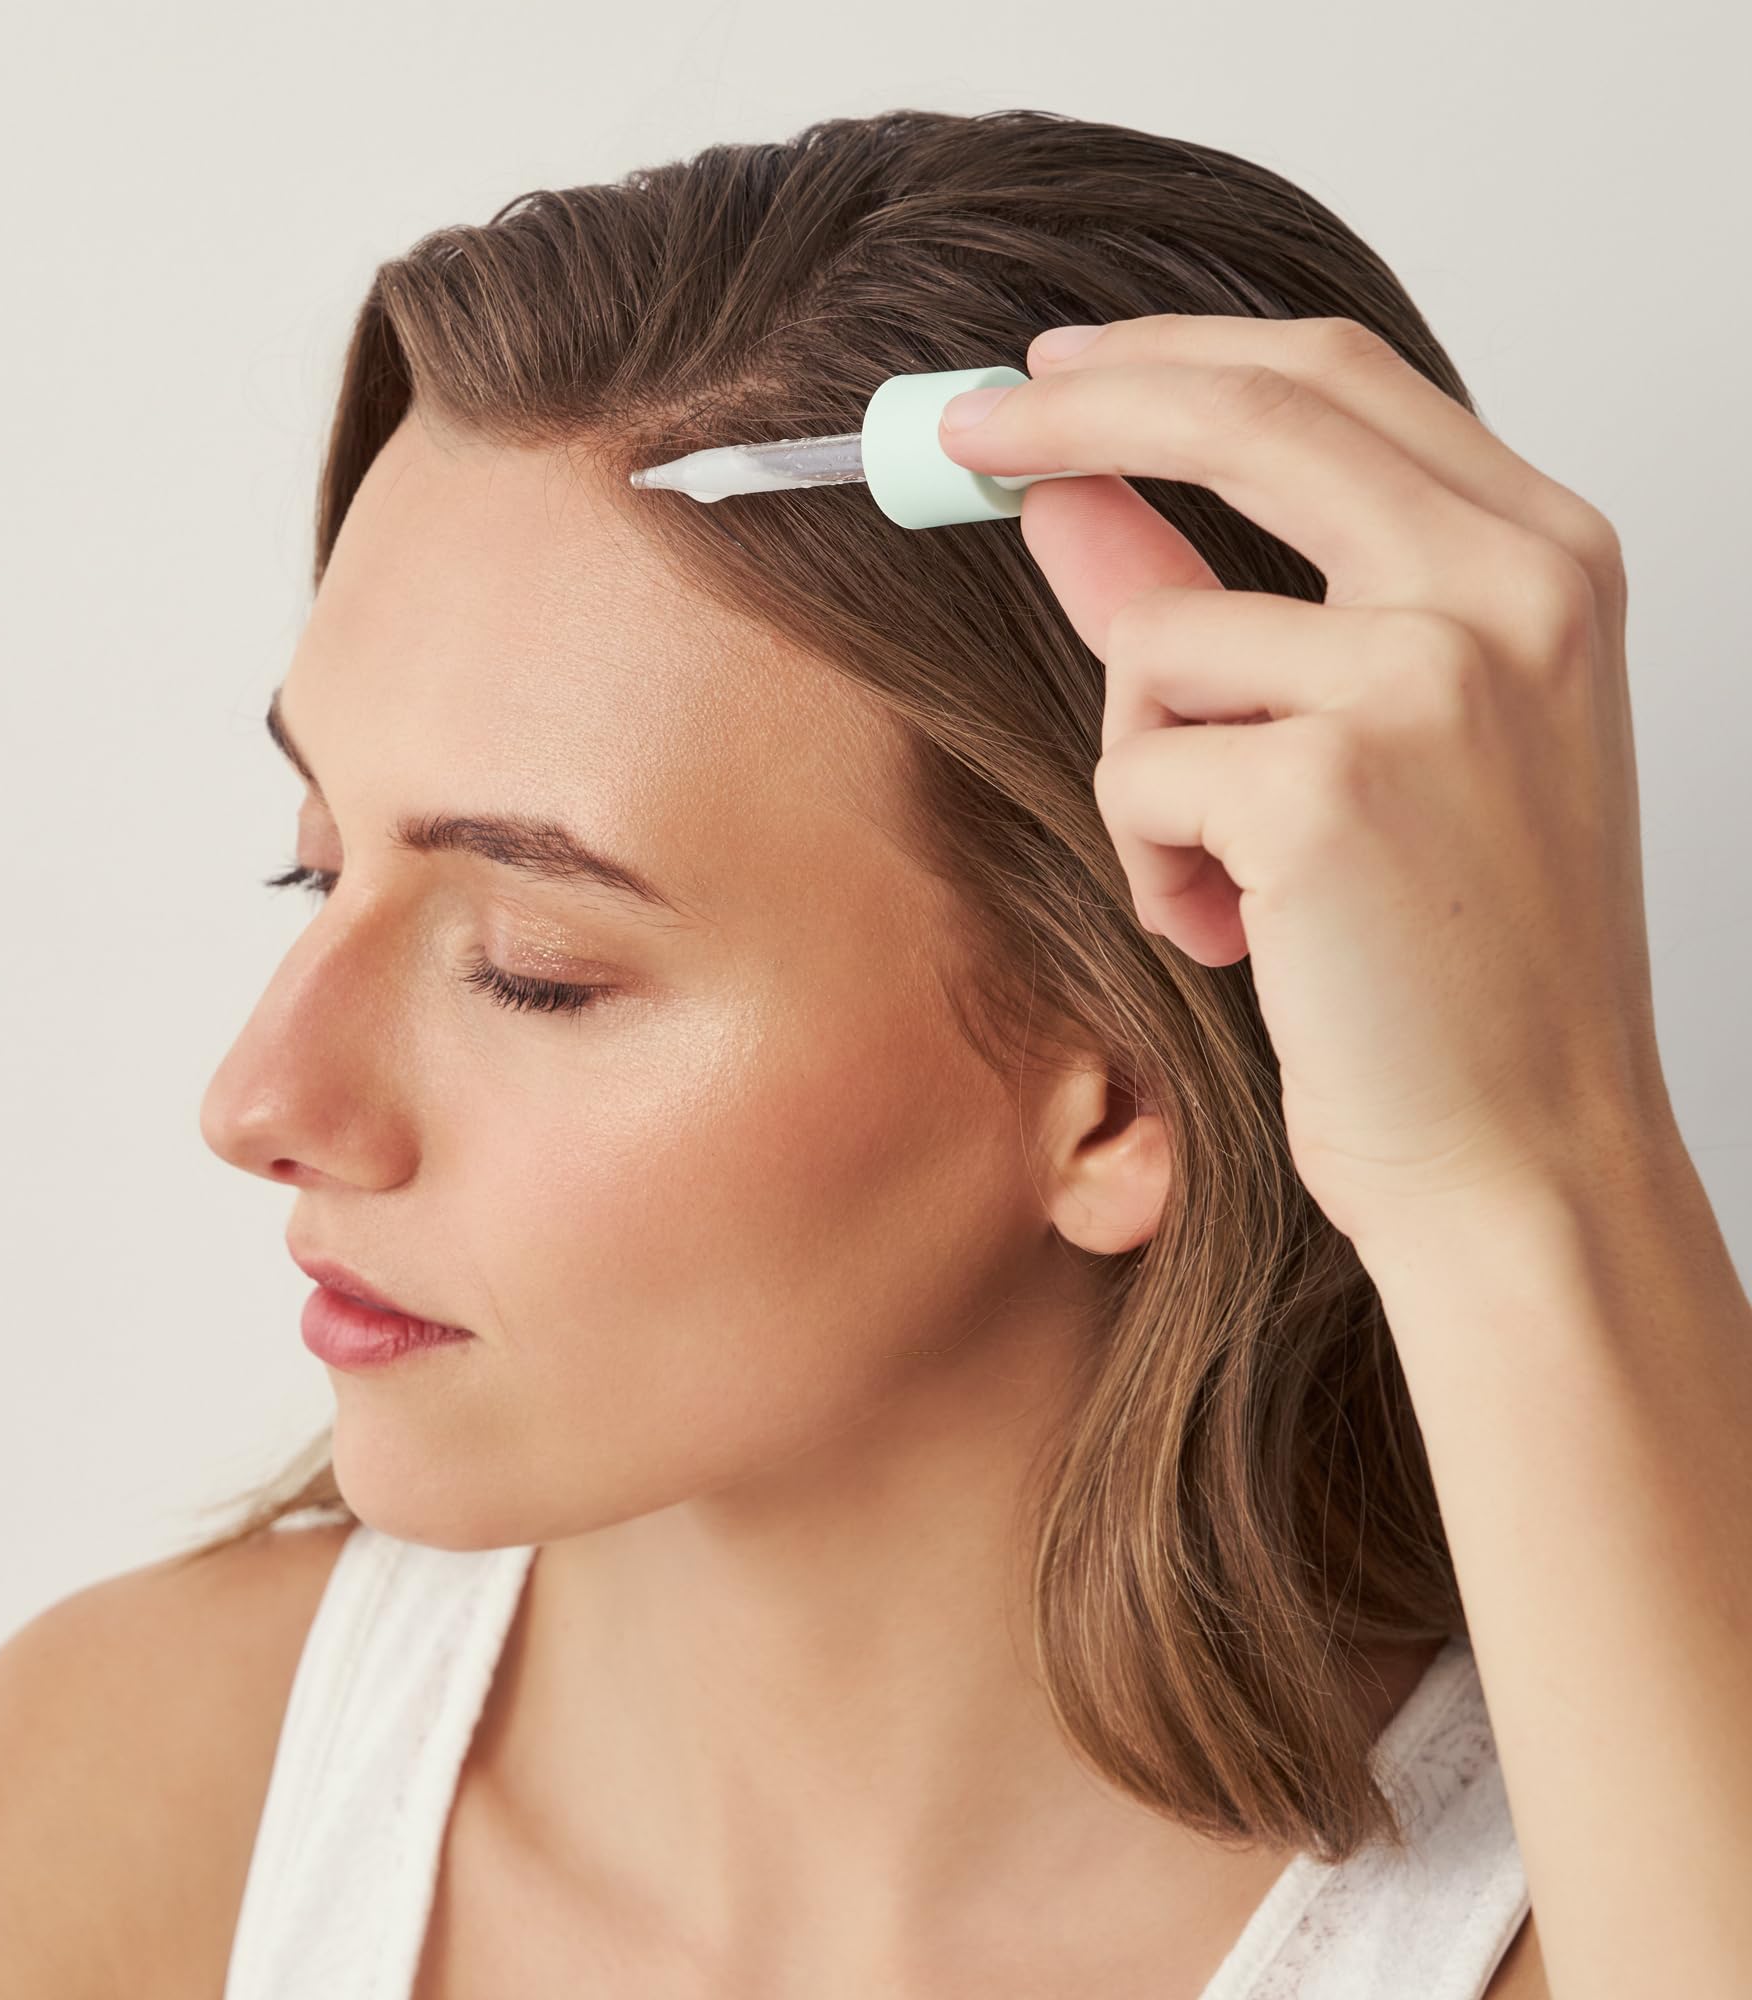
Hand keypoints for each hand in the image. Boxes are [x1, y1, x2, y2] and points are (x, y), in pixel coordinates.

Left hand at [937, 314, 1669, 1249]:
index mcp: (1545, 561)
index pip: (1338, 377)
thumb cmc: (1452, 966)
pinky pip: (1140, 769)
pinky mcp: (1331, 779)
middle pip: (1248, 414)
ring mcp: (1432, 673)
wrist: (1523, 1154)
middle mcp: (1512, 587)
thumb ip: (1221, 606)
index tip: (1057, 366)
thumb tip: (1071, 501)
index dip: (1176, 354)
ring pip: (1156, 641)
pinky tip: (1240, 935)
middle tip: (956, 435)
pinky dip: (1154, 862)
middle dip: (1072, 412)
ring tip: (1230, 883)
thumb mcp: (1363, 752)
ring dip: (1144, 773)